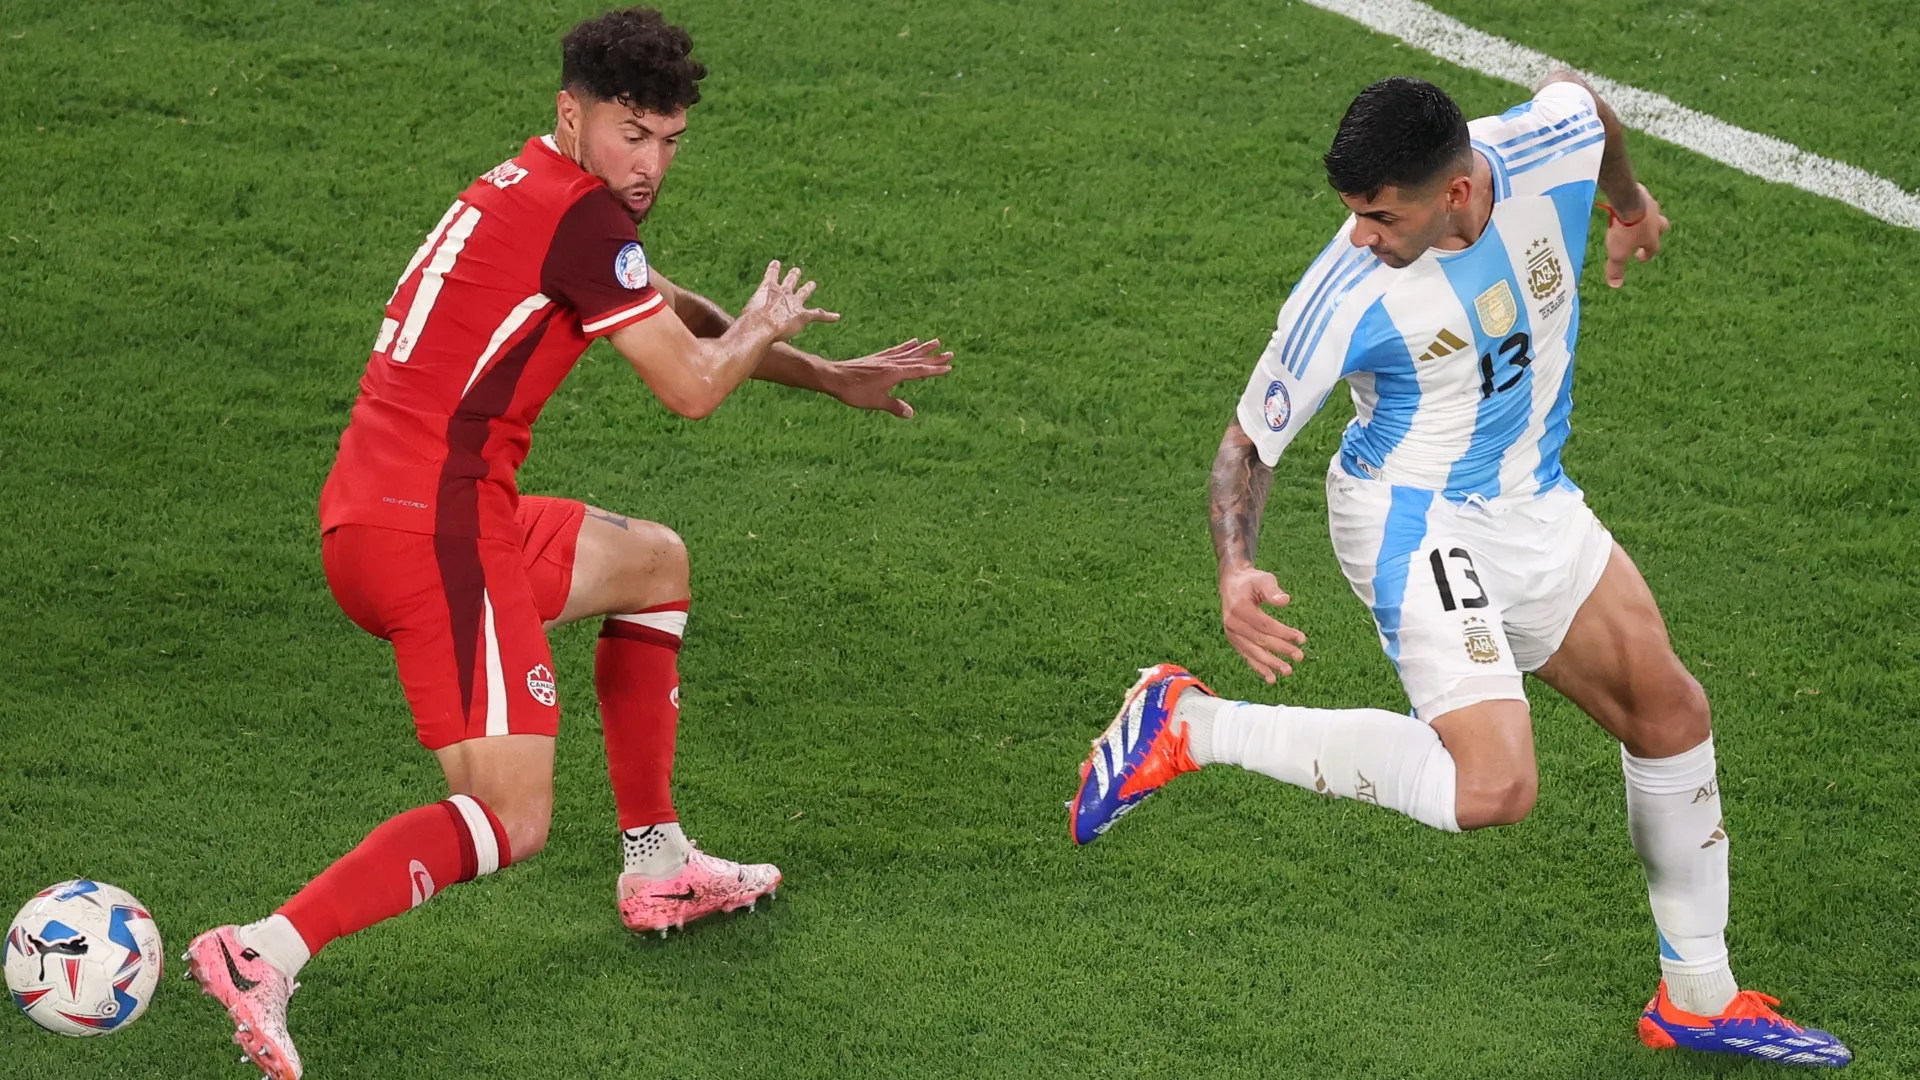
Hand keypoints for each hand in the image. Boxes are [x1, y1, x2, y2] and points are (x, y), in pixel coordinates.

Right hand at [742, 260, 840, 340]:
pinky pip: (818, 314)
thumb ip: (740, 322)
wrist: (761, 325)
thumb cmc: (748, 323)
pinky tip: (836, 317)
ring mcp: (793, 303)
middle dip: (793, 276)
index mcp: (766, 289)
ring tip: (812, 284)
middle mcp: (782, 292)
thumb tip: (732, 334)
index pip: (770, 276)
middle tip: (796, 271)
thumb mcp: (742, 318)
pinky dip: (828, 316)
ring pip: (803, 293)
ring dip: (808, 288)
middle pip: (789, 281)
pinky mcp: (803, 315)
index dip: (773, 270)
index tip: (776, 263)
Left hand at [824, 338, 953, 417]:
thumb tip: (911, 413)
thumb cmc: (854, 391)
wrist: (834, 377)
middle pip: (917, 359)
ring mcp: (884, 359)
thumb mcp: (876, 402)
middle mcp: (892, 363)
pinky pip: (896, 350)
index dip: (935, 370)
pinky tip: (912, 342)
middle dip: (934, 357)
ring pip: (908, 352)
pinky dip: (906, 346)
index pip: (920, 371)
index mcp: (895, 373)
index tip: (949, 366)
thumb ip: (894, 406)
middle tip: (950, 352)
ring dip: (923, 348)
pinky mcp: (876, 358)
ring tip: (935, 342)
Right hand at [1219, 564, 1306, 682]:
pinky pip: (1247, 656)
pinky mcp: (1234, 640)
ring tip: (1288, 671)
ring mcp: (1232, 634)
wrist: (1232, 584)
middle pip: (1260, 640)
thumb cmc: (1251, 581)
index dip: (1284, 633)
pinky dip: (1259, 667)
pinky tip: (1271, 678)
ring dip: (1271, 663)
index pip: (1265, 625)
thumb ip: (1272, 590)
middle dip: (1281, 650)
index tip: (1302, 639)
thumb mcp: (1262, 579)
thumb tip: (1285, 601)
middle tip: (1300, 657)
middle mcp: (1232, 624)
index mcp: (1239, 608)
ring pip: (1254, 652)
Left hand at [1603, 184, 1669, 288]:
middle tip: (1646, 236)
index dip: (1646, 255)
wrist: (1627, 201)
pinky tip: (1629, 201)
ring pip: (1654, 212)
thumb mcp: (1617, 253)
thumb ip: (1616, 269)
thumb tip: (1615, 285)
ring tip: (1637, 217)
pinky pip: (1643, 198)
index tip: (1639, 258)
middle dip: (1656, 232)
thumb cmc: (1625, 230)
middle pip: (1662, 227)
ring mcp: (1652, 205)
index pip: (1653, 249)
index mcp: (1652, 238)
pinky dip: (1638, 202)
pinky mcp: (1644, 193)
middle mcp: (1656, 221)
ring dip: (1648, 216)